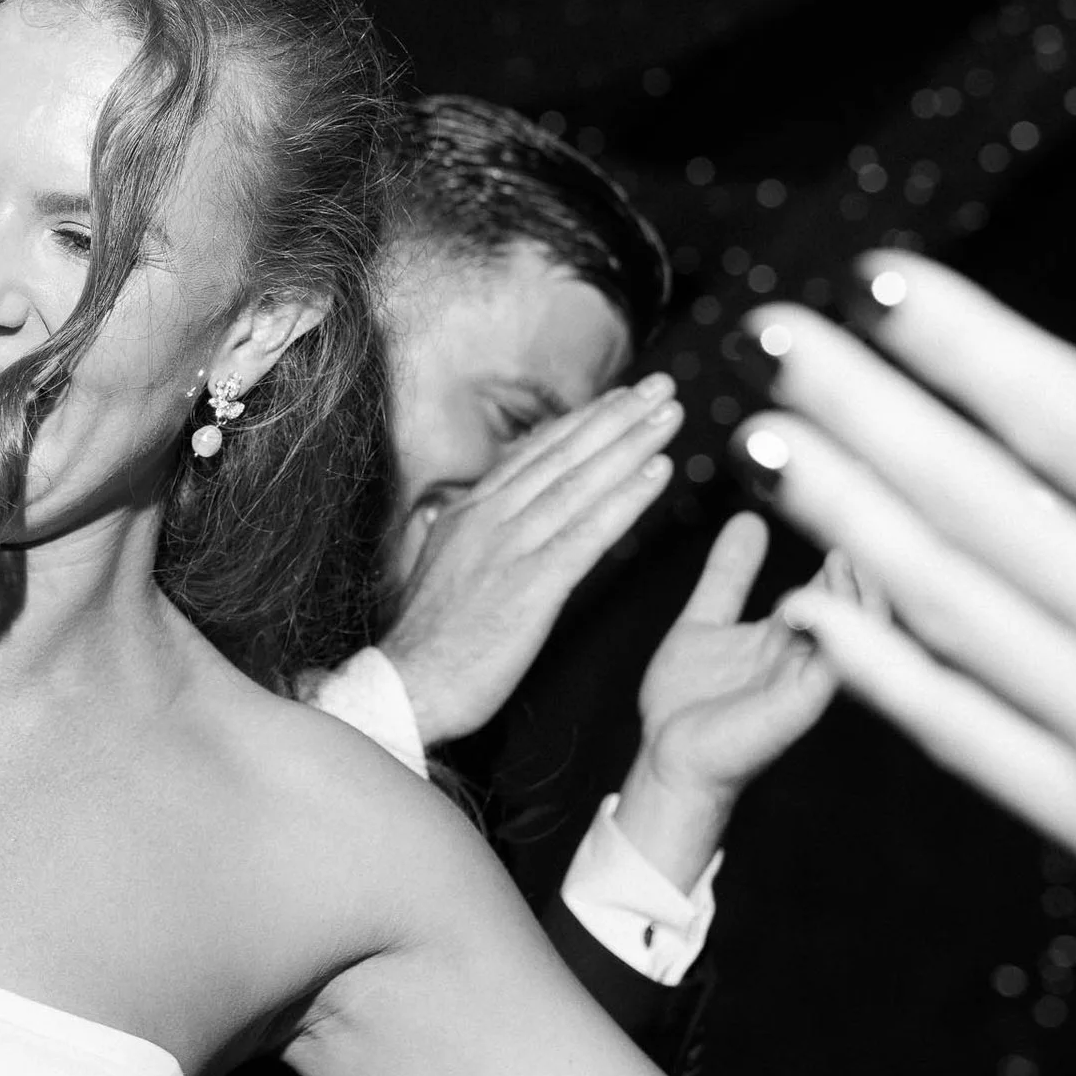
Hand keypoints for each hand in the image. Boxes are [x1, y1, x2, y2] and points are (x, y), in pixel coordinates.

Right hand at [381, 379, 681, 745]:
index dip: (581, 423)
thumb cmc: (424, 645)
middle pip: (564, 456)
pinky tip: (659, 473)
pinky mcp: (532, 584)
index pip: (533, 456)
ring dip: (631, 443)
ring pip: (581, 483)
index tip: (617, 399)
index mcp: (468, 514)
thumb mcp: (433, 572)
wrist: (405, 689)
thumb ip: (452, 537)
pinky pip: (590, 532)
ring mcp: (510, 548)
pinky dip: (627, 498)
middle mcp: (490, 519)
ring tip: (670, 415)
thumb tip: (446, 513)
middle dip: (616, 416)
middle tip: (659, 386)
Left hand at [613, 514, 861, 885]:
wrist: (664, 757)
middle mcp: (811, 657)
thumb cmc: (685, 702)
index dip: (847, 549)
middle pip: (862, 607)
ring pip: (858, 635)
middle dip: (865, 566)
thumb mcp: (706, 621)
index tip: (846, 503)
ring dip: (853, 595)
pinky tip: (804, 600)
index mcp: (796, 637)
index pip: (838, 586)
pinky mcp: (797, 707)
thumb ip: (728, 576)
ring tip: (840, 557)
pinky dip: (826, 631)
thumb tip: (750, 519)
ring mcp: (810, 682)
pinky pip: (831, 667)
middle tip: (856, 525)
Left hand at [741, 254, 1075, 989]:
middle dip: (867, 410)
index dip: (972, 346)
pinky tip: (808, 606)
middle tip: (773, 340)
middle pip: (984, 500)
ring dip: (847, 517)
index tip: (884, 282)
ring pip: (952, 606)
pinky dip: (880, 670)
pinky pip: (965, 737)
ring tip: (766, 444)